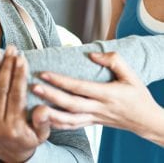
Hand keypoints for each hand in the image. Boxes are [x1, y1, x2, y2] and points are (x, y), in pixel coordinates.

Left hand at [0, 46, 49, 162]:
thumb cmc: (27, 140)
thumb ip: (43, 122)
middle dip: (7, 67)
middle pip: (1, 89)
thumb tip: (44, 108)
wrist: (10, 157)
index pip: (16, 95)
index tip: (21, 58)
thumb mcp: (41, 136)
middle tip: (11, 49)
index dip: (19, 75)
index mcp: (15, 127)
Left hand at [31, 52, 163, 141]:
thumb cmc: (138, 95)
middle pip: (70, 104)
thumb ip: (113, 60)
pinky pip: (73, 126)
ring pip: (69, 120)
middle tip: (34, 87)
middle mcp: (99, 108)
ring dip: (50, 113)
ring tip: (35, 105)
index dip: (60, 81)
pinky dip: (58, 124)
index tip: (44, 74)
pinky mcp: (92, 123)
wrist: (146, 120)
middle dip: (50, 96)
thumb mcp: (131, 74)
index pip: (79, 87)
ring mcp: (95, 118)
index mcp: (107, 94)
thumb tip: (92, 55)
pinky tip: (46, 118)